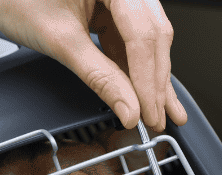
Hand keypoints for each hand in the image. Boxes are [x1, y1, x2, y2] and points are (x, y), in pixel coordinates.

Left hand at [0, 0, 187, 131]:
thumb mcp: (62, 42)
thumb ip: (100, 77)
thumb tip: (128, 108)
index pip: (142, 35)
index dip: (148, 80)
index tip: (148, 112)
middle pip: (152, 36)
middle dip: (155, 82)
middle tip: (157, 118)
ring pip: (147, 40)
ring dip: (151, 78)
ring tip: (159, 111)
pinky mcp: (113, 8)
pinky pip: (133, 40)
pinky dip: (137, 68)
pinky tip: (146, 92)